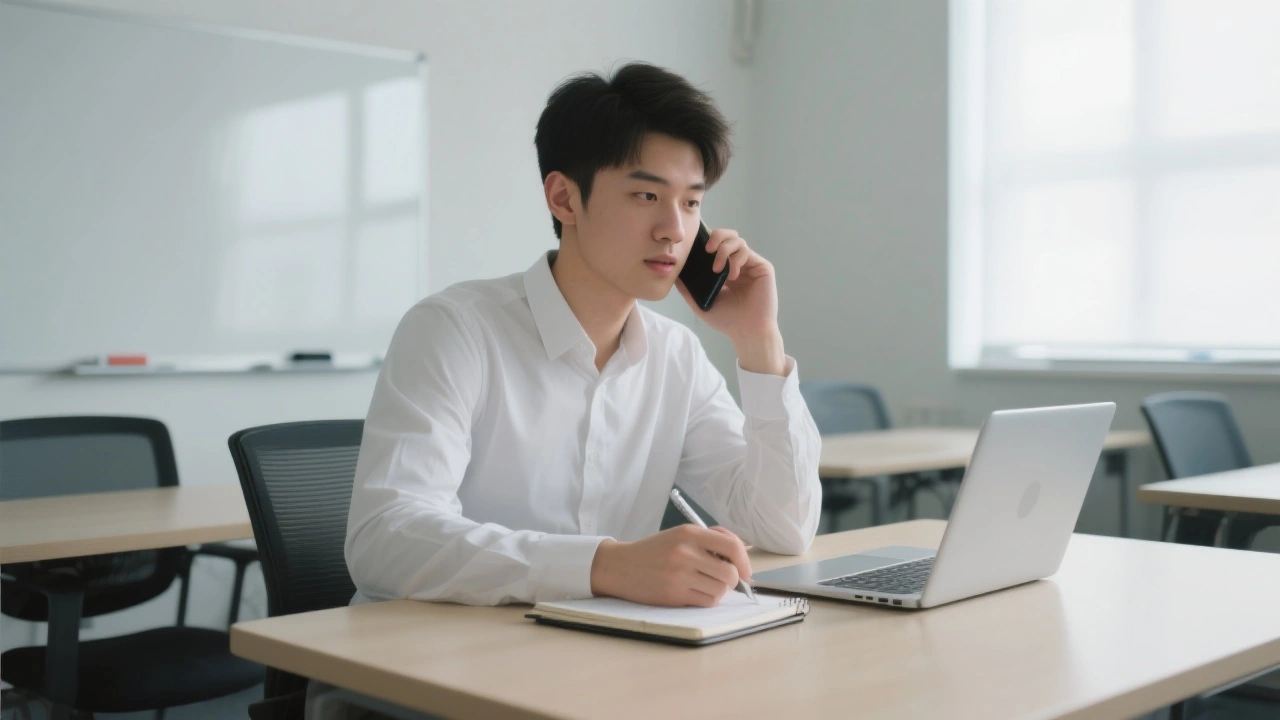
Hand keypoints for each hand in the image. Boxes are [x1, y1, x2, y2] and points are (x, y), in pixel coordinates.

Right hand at [590, 525, 752, 606]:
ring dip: (718, 590)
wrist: (620, 566)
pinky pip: (707, 601)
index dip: (745, 561)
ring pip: (720, 590)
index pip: (731, 546)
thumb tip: (741, 554)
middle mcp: (685, 553)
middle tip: (721, 578)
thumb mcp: (680, 535)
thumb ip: (709, 540)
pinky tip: (695, 591)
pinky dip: (707, 599)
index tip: (745, 571)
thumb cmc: (654, 551)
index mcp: (689, 533)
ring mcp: (679, 575)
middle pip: (730, 573)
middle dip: (731, 579)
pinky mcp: (674, 595)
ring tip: (703, 583)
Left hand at [676, 228, 785, 374]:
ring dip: (724, 250)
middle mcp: (738, 264)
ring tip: (717, 269)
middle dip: (716, 236)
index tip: (695, 242)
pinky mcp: (762, 267)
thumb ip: (687, 287)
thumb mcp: (699, 302)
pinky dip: (736, 260)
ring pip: (737, 240)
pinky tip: (731, 276)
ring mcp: (750, 265)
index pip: (716, 244)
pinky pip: (747, 252)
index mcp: (724, 269)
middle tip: (707, 249)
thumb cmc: (726, 320)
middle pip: (728, 235)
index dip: (706, 239)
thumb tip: (673, 272)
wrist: (746, 332)